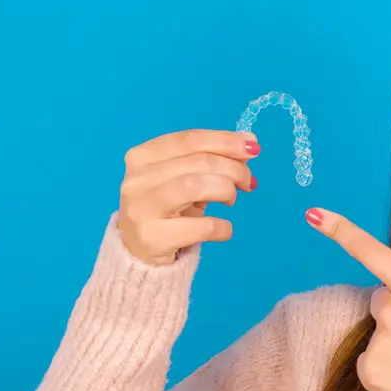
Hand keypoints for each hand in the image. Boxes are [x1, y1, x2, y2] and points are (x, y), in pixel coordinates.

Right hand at [117, 129, 260, 264]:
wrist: (139, 250)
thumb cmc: (167, 207)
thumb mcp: (185, 177)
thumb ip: (213, 157)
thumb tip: (249, 141)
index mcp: (143, 156)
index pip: (190, 139)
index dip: (226, 141)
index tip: (252, 147)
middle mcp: (138, 179)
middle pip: (198, 162)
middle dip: (233, 168)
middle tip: (248, 181)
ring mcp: (142, 209)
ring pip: (195, 186)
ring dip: (226, 190)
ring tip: (232, 199)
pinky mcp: (153, 239)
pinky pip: (202, 226)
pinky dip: (223, 226)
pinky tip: (224, 228)